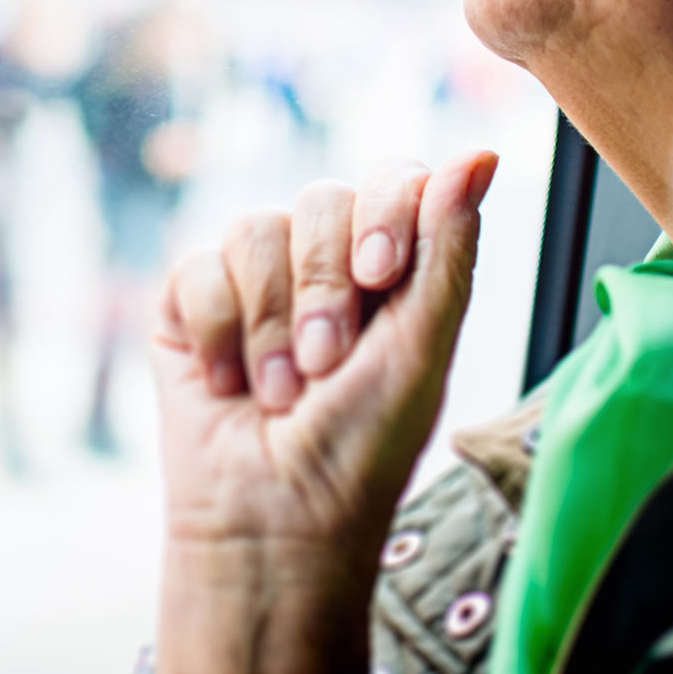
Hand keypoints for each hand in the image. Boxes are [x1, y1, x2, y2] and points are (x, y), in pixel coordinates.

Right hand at [143, 150, 497, 673]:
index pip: (391, 178)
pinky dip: (216, 332)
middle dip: (321, 288)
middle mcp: (323, 263)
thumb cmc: (363, 451)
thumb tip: (483, 151)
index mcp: (392, 267)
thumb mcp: (424, 349)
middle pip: (319, 200)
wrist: (273, 522)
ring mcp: (254, 282)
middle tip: (325, 364)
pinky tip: (228, 386)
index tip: (377, 273)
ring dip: (269, 323)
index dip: (382, 211)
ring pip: (253, 229)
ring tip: (280, 394)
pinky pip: (196, 266)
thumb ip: (450, 248)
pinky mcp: (189, 306)